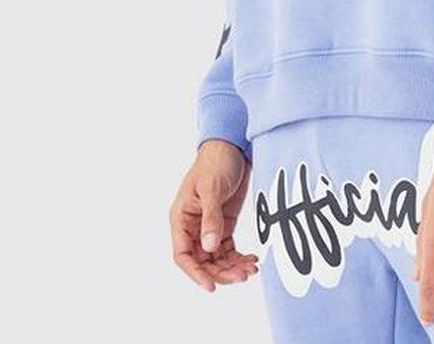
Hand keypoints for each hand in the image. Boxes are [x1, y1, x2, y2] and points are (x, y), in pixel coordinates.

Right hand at [170, 139, 258, 291]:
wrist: (232, 146)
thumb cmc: (215, 162)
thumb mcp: (212, 188)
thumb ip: (210, 218)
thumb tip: (209, 247)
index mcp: (181, 218)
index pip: (183, 255)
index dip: (195, 273)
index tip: (211, 286)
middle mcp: (193, 226)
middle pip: (203, 261)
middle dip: (221, 272)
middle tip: (243, 276)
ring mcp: (209, 226)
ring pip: (217, 257)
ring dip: (232, 266)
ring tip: (251, 269)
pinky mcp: (224, 223)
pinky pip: (228, 248)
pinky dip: (238, 256)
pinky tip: (252, 258)